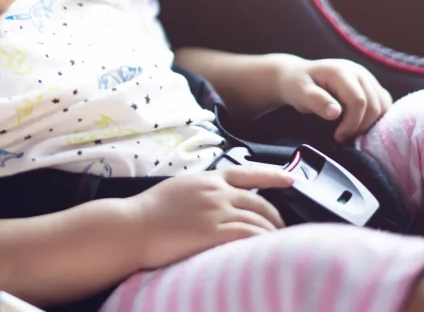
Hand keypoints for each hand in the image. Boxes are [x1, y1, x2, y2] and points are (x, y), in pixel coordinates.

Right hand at [129, 165, 293, 269]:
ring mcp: (217, 212)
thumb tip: (216, 197)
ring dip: (272, 236)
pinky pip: (249, 237)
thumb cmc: (149, 211)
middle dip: (276, 218)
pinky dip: (262, 244)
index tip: (291, 179)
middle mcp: (217, 192)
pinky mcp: (215, 233)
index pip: (248, 172)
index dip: (274, 175)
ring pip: (259, 222)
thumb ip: (202, 190)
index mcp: (208, 178)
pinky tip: (267, 252)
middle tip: (281, 231)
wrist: (132, 226)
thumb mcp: (179, 188)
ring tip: (277, 248)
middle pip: (260, 202)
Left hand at [271, 55, 391, 141]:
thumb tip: (335, 113)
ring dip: (370, 123)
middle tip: (343, 136)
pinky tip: (359, 124)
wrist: (298, 76)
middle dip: (361, 126)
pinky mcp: (372, 85)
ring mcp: (368, 78)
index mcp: (342, 71)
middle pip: (374, 106)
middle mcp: (359, 72)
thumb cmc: (297, 85)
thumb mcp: (300, 93)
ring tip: (350, 130)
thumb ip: (316, 101)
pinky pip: (384, 104)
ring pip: (383, 106)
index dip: (351, 123)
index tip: (338, 137)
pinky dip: (376, 118)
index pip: (358, 101)